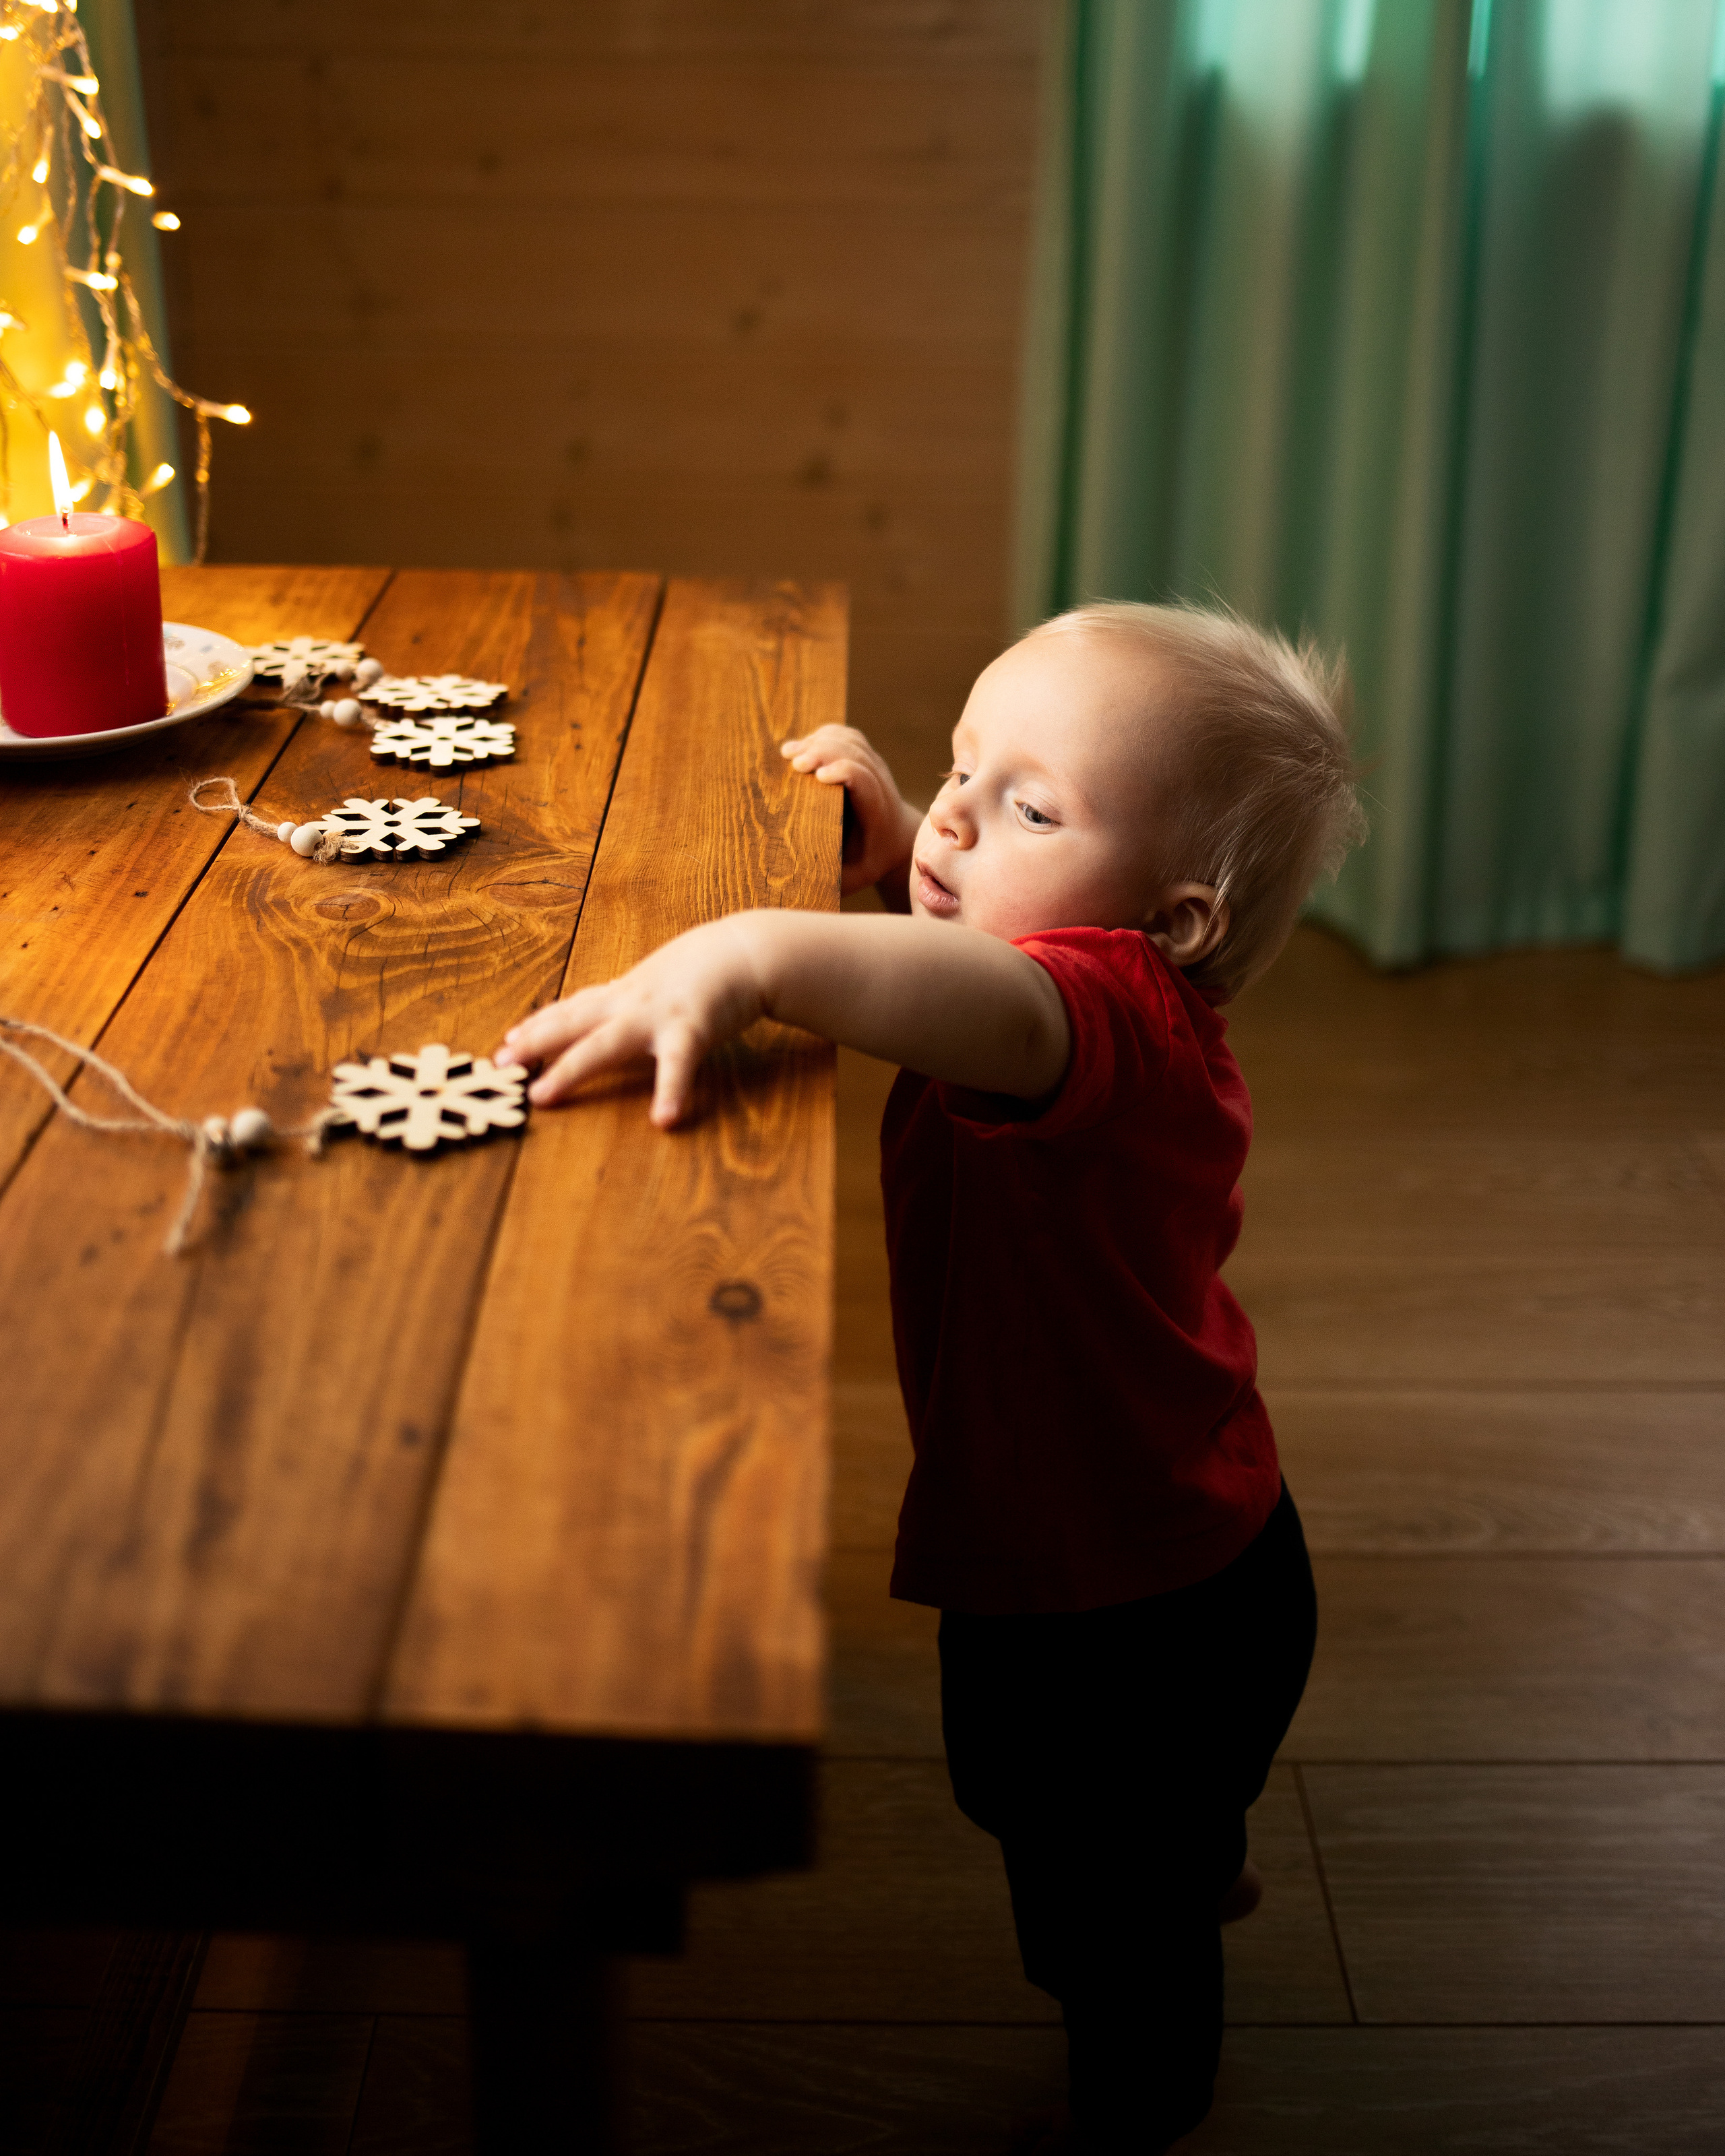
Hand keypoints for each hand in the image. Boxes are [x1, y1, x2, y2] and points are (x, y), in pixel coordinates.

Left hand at [497, 918, 764, 1125]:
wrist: (745, 951)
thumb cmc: (702, 970)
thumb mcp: (655, 983)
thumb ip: (628, 1001)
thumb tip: (601, 1013)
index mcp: (622, 995)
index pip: (570, 1009)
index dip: (537, 1026)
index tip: (506, 1043)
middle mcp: (629, 1003)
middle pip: (571, 1023)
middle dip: (533, 1045)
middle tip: (498, 1067)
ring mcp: (656, 1016)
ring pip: (604, 1044)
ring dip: (570, 1070)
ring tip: (542, 1096)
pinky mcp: (691, 1029)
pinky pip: (678, 1066)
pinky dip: (670, 1092)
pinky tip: (663, 1119)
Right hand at [781, 725, 920, 896]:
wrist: (895, 842)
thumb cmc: (866, 863)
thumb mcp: (852, 877)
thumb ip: (830, 877)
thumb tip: (792, 882)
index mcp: (878, 811)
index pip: (865, 780)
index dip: (844, 771)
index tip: (818, 776)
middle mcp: (879, 783)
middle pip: (855, 752)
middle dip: (824, 752)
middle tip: (794, 761)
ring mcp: (874, 766)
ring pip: (850, 740)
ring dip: (819, 741)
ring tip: (789, 752)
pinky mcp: (864, 757)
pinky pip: (845, 736)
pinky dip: (823, 735)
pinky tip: (800, 745)